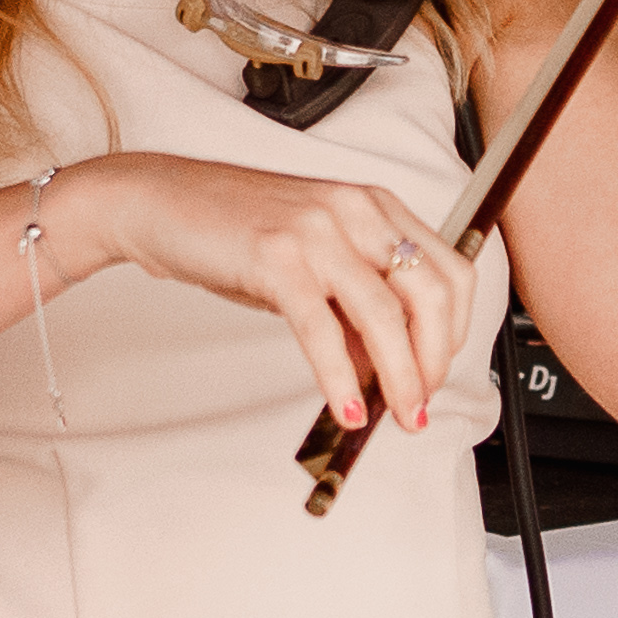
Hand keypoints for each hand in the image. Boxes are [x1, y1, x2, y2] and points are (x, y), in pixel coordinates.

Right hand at [72, 151, 468, 432]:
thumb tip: (390, 368)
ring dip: (401, 377)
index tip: (440, 368)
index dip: (457, 327)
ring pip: (385, 315)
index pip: (452, 268)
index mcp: (375, 206)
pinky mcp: (276, 258)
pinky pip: (322, 330)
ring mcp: (317, 231)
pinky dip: (340, 377)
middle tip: (423, 400)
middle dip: (436, 359)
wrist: (160, 202)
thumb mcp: (312, 261)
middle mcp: (355, 211)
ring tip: (402, 415)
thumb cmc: (235, 230)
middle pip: (432, 293)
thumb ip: (354, 307)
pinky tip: (347, 407)